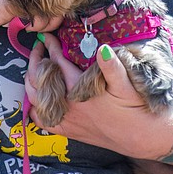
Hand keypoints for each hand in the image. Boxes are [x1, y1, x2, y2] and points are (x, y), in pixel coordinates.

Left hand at [24, 34, 166, 158]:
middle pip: (39, 79)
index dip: (51, 47)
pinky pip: (41, 120)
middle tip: (38, 48)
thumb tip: (103, 49)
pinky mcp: (68, 131)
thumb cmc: (135, 108)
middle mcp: (68, 106)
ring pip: (34, 99)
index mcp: (79, 91)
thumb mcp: (126, 85)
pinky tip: (37, 98)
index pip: (58, 63)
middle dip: (35, 61)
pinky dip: (34, 107)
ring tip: (35, 68)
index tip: (47, 36)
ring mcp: (66, 120)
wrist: (141, 137)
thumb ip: (113, 67)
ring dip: (31, 81)